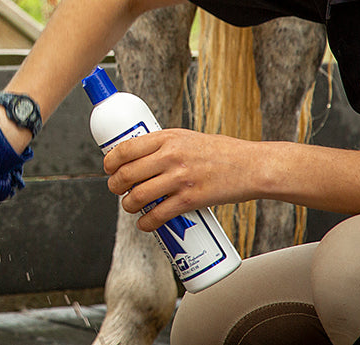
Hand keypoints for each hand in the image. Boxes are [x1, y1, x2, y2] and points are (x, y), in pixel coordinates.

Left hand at [104, 128, 249, 231]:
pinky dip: (146, 222)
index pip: (126, 149)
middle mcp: (171, 156)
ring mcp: (180, 179)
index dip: (110, 162)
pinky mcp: (191, 200)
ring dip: (128, 205)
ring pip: (139, 196)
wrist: (251, 167)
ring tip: (130, 206)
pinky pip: (159, 214)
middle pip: (127, 173)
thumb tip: (139, 157)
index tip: (108, 168)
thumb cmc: (221, 152)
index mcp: (168, 137)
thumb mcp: (188, 138)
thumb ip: (164, 146)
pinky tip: (144, 223)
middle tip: (116, 189)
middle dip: (115, 185)